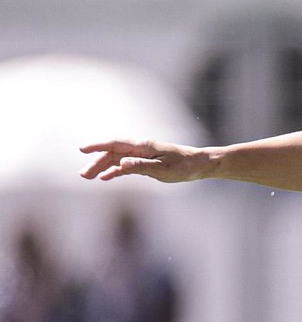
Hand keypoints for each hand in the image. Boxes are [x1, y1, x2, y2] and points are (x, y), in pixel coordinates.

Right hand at [79, 139, 216, 183]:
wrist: (200, 165)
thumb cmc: (184, 166)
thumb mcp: (163, 169)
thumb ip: (141, 166)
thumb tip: (121, 164)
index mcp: (143, 146)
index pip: (115, 144)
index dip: (97, 146)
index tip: (82, 149)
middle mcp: (140, 148)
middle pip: (112, 153)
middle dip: (96, 162)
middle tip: (83, 174)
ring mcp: (142, 155)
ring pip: (117, 159)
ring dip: (103, 167)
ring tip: (89, 177)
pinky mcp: (146, 163)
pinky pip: (126, 166)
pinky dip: (115, 171)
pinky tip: (106, 177)